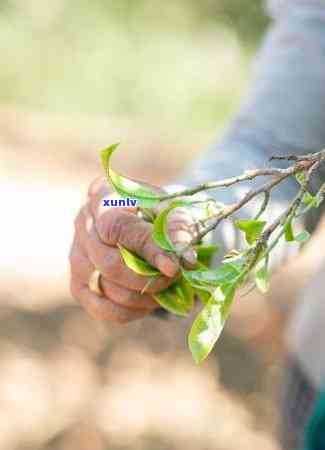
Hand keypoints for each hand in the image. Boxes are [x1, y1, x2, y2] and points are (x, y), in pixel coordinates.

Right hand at [69, 177, 196, 322]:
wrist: (143, 221)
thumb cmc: (158, 212)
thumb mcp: (173, 208)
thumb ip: (178, 228)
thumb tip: (185, 258)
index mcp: (103, 197)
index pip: (118, 227)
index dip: (148, 249)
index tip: (174, 267)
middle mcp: (82, 225)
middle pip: (109, 263)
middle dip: (148, 278)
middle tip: (174, 276)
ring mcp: (76, 256)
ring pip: (106, 288)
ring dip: (143, 296)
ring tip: (165, 287)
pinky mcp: (78, 284)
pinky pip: (103, 309)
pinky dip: (131, 311)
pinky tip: (149, 301)